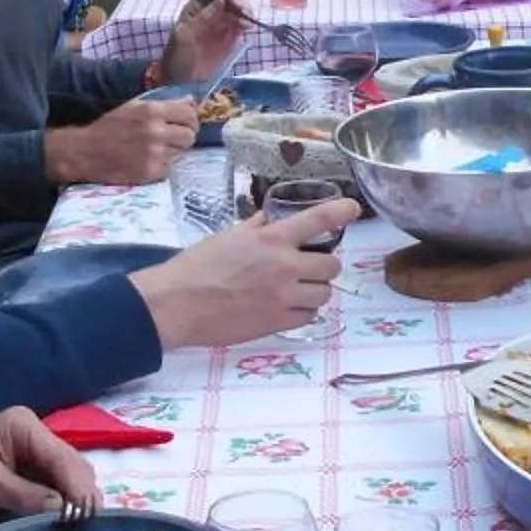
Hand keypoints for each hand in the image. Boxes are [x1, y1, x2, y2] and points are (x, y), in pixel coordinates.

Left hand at [0, 406, 97, 525]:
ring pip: (71, 479)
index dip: (77, 486)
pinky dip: (65, 506)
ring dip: (77, 502)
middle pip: (73, 466)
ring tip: (83, 528)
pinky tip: (70, 523)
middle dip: (82, 495)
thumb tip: (64, 510)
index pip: (62, 457)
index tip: (86, 515)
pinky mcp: (32, 476)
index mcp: (24, 427)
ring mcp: (36, 457)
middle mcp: (36, 437)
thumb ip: (26, 495)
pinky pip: (58, 490)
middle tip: (89, 526)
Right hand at [49, 94, 198, 186]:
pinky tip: (148, 161)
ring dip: (173, 152)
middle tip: (174, 139)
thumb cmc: (109, 127)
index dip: (190, 119)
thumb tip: (191, 101)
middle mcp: (156, 131)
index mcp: (152, 111)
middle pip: (190, 135)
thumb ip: (164, 104)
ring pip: (181, 152)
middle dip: (184, 137)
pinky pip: (170, 168)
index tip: (185, 123)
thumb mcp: (134, 107)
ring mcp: (154, 154)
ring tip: (156, 150)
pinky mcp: (151, 172)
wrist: (85, 152)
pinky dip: (162, 166)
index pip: (189, 113)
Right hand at [130, 200, 359, 347]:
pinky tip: (286, 307)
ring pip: (324, 293)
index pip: (317, 220)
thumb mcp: (227, 237)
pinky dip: (303, 311)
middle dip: (324, 266)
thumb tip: (267, 221)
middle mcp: (283, 265)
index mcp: (270, 239)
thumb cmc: (196, 266)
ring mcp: (283, 296)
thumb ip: (255, 229)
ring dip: (315, 290)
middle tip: (309, 267)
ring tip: (296, 290)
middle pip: (332, 265)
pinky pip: (308, 316)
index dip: (341, 211)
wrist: (177, 303)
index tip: (354, 208)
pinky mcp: (278, 322)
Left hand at [158, 0, 246, 88]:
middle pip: (229, 0)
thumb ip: (204, 17)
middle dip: (240, 4)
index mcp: (196, 7)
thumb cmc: (178, 56)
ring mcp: (220, 25)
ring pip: (237, 11)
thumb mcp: (186, 36)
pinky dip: (247, 24)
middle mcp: (210, 12)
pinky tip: (248, 28)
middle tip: (247, 14)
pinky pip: (241, 26)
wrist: (180, 81)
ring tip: (250, 22)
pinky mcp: (229, 38)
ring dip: (246, 13)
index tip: (236, 4)